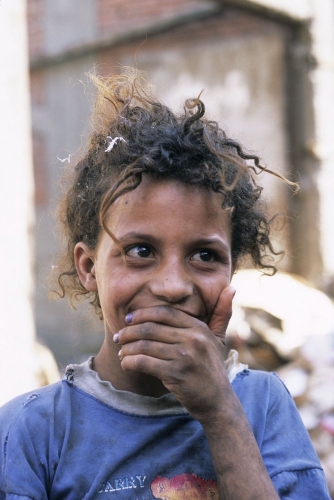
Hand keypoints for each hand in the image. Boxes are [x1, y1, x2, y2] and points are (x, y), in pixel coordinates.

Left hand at [115, 286, 235, 421]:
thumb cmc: (212, 367)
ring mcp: (185, 356)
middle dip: (130, 332)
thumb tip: (231, 288)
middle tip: (119, 337)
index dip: (143, 314)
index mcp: (199, 327)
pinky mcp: (176, 374)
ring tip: (121, 352)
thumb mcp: (219, 338)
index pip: (164, 313)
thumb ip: (222, 313)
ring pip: (145, 345)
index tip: (129, 320)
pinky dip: (130, 362)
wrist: (217, 401)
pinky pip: (144, 362)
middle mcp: (193, 339)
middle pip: (151, 328)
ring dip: (127, 348)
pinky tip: (126, 364)